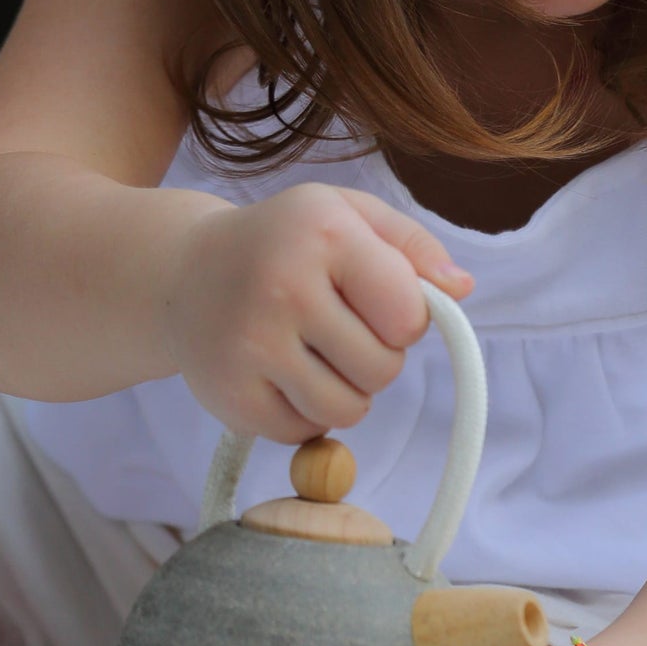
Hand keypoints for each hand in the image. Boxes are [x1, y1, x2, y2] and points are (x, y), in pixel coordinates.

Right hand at [161, 183, 471, 442]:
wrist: (183, 272)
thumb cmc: (284, 243)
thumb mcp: (347, 215)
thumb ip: (413, 247)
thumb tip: (463, 288)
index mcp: (324, 233)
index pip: (408, 315)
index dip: (405, 319)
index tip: (377, 304)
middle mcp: (282, 286)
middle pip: (383, 369)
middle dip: (375, 357)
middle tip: (338, 330)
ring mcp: (250, 345)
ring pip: (349, 409)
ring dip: (345, 391)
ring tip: (314, 354)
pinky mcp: (229, 394)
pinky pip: (304, 431)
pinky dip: (305, 412)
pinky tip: (282, 374)